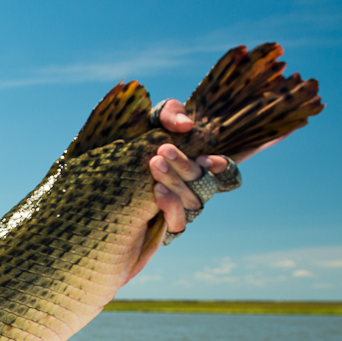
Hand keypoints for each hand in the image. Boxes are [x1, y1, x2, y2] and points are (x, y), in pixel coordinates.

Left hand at [146, 98, 284, 235]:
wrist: (112, 168)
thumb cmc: (143, 139)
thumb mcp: (156, 119)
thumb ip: (171, 114)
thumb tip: (185, 125)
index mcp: (201, 168)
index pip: (228, 175)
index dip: (224, 168)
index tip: (205, 158)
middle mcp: (196, 190)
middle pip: (204, 185)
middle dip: (184, 166)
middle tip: (164, 150)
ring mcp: (183, 209)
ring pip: (191, 202)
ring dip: (175, 182)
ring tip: (155, 164)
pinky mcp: (165, 226)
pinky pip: (178, 224)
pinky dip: (171, 207)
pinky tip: (157, 190)